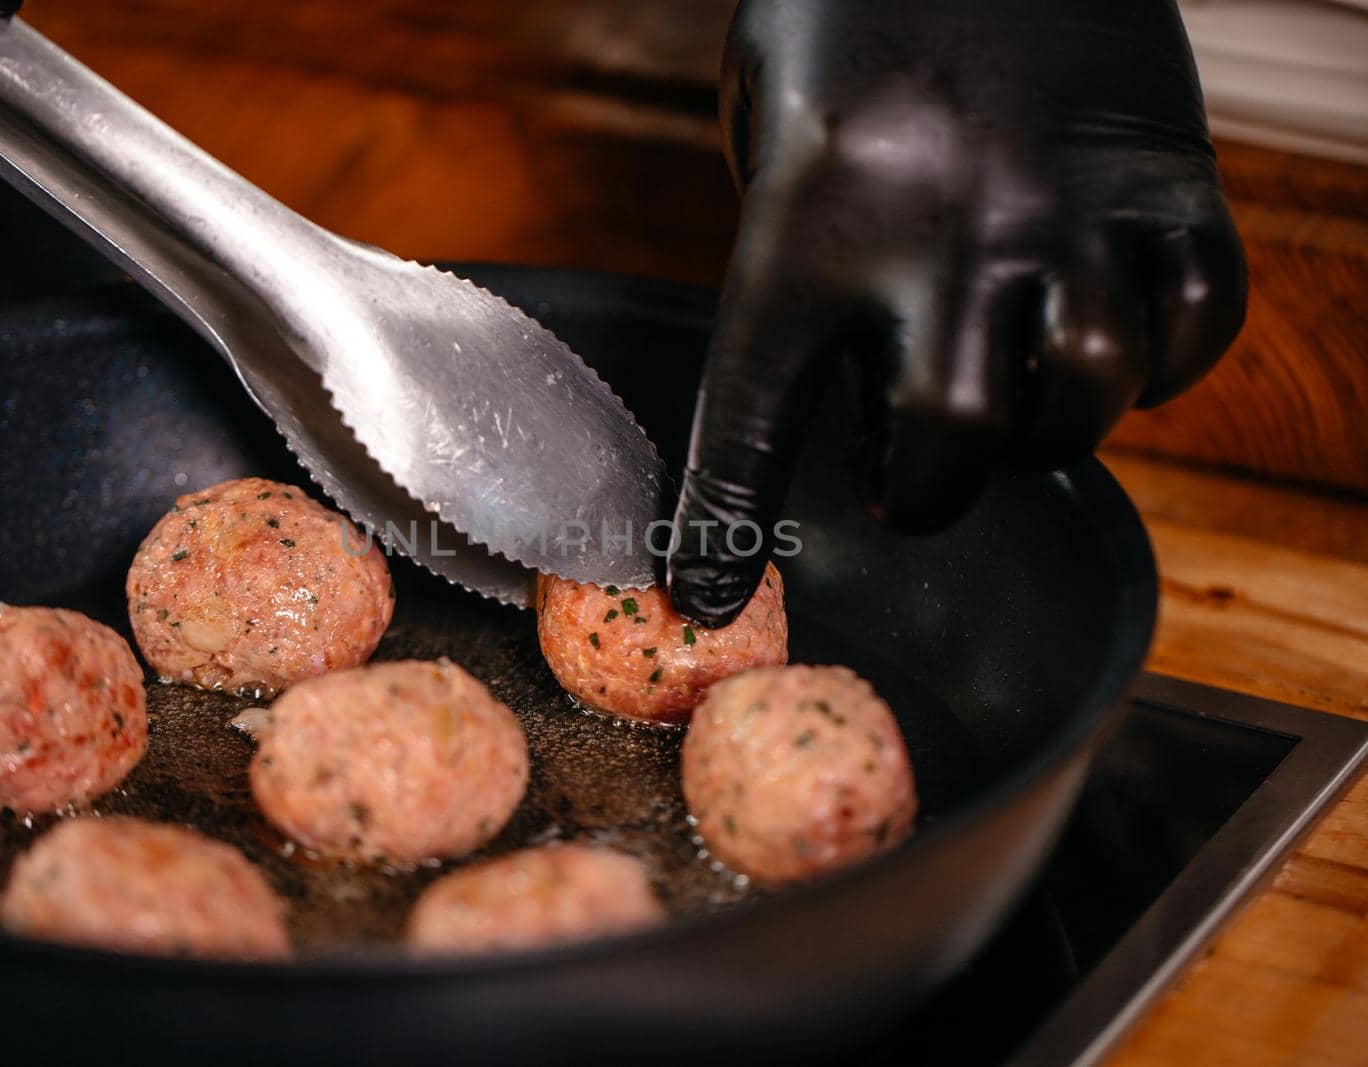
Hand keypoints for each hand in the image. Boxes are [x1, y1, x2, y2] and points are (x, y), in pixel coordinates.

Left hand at [667, 0, 1245, 626]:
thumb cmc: (848, 19)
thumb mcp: (775, 143)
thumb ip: (800, 275)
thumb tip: (847, 406)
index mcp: (814, 213)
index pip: (752, 413)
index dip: (725, 525)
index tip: (712, 594)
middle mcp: (945, 220)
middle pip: (950, 437)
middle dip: (924, 500)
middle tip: (906, 489)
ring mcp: (1067, 199)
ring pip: (1082, 394)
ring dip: (1046, 440)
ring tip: (1008, 415)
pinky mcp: (1167, 176)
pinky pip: (1191, 325)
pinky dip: (1157, 367)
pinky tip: (1105, 347)